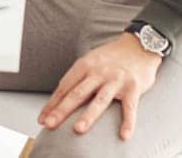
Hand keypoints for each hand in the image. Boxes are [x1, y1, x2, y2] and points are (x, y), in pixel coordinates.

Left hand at [38, 32, 162, 140]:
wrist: (139, 46)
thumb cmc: (111, 58)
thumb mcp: (91, 61)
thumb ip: (79, 78)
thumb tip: (61, 98)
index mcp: (84, 66)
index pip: (64, 87)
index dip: (52, 103)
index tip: (42, 119)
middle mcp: (98, 72)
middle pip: (77, 94)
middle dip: (62, 110)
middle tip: (50, 124)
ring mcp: (115, 80)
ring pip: (100, 100)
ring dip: (88, 116)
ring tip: (78, 129)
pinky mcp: (133, 87)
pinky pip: (130, 108)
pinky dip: (127, 122)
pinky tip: (124, 135)